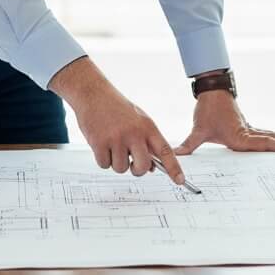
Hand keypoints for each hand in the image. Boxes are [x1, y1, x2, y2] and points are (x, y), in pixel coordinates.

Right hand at [49, 57, 184, 184]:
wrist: (93, 94)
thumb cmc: (116, 107)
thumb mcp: (138, 120)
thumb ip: (146, 142)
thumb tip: (150, 167)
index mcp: (147, 127)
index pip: (165, 150)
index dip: (173, 167)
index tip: (180, 180)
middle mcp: (134, 133)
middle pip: (142, 167)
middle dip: (136, 170)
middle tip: (131, 163)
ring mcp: (117, 138)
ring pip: (121, 168)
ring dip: (115, 162)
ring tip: (112, 144)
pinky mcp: (99, 143)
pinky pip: (104, 165)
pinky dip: (102, 159)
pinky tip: (101, 143)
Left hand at [175, 89, 274, 154]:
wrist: (212, 91)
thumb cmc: (207, 109)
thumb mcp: (198, 129)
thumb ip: (189, 145)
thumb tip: (176, 155)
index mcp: (240, 136)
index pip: (264, 143)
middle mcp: (248, 133)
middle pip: (273, 138)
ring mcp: (250, 129)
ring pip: (272, 135)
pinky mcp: (248, 128)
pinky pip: (266, 134)